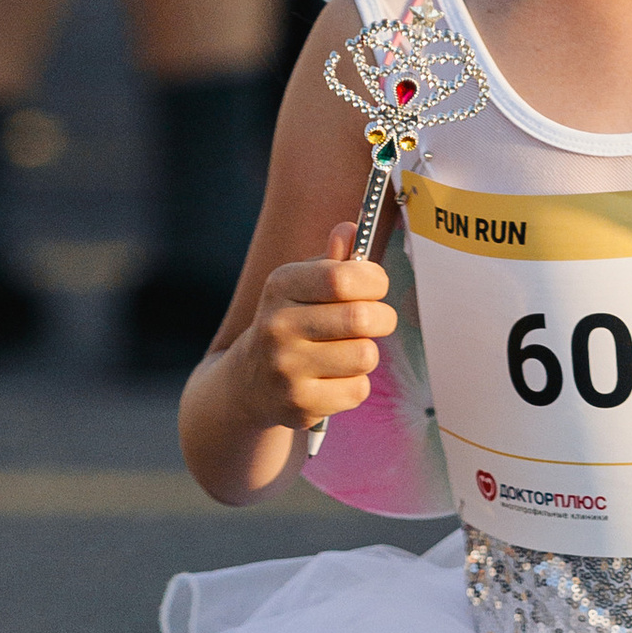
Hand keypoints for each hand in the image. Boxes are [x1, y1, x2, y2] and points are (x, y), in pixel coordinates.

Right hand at [234, 224, 396, 424]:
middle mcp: (277, 326)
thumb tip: (350, 228)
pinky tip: (334, 378)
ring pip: (365, 356)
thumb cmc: (290, 324)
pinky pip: (357, 390)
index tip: (376, 286)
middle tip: (373, 320)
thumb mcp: (301, 285)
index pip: (341, 277)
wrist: (249, 383)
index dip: (374, 280)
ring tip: (347, 351)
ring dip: (366, 353)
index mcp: (281, 286)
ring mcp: (286, 368)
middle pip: (361, 318)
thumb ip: (331, 261)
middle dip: (382, 318)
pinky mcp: (299, 404)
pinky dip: (355, 384)